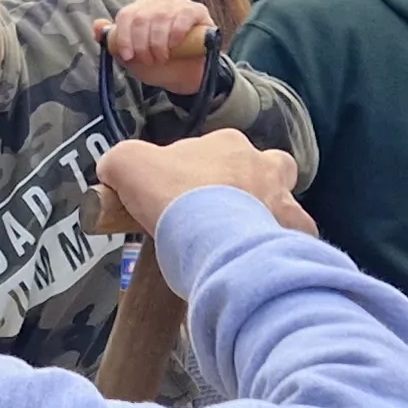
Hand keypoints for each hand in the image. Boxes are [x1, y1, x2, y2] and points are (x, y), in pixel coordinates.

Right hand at [96, 131, 312, 238]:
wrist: (211, 238)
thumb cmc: (172, 196)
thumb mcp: (127, 166)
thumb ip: (119, 162)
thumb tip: (111, 169)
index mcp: (228, 143)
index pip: (215, 150)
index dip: (196, 172)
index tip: (180, 198)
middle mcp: (264, 164)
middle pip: (265, 168)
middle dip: (253, 186)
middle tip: (224, 214)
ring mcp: (285, 199)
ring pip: (287, 203)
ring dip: (272, 217)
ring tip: (246, 242)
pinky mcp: (296, 234)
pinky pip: (297, 241)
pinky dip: (283, 251)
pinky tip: (262, 264)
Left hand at [98, 0, 217, 96]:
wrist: (186, 76)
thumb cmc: (158, 64)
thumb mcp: (131, 57)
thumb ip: (113, 41)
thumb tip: (97, 25)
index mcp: (140, 10)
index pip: (126, 15)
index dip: (123, 37)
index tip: (127, 56)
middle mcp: (157, 3)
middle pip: (141, 18)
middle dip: (142, 44)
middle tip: (148, 61)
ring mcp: (178, 4)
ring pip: (160, 16)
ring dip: (158, 42)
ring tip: (162, 58)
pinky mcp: (197, 10)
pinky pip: (183, 15)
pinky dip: (176, 32)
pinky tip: (174, 45)